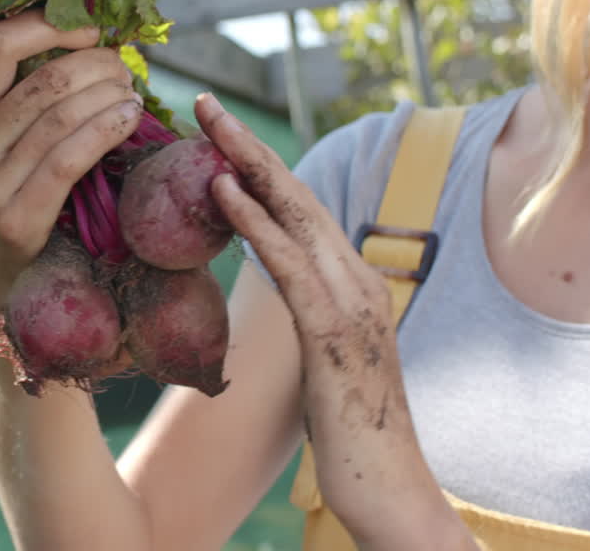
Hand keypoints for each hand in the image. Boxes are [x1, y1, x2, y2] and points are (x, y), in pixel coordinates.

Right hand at [0, 10, 142, 327]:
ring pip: (59, 115)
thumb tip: (95, 36)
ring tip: (133, 97)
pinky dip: (105, 130)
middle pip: (42, 80)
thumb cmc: (29, 197)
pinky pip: (66, 159)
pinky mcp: (12, 220)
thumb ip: (40, 96)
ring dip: (110, 97)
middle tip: (125, 71)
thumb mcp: (20, 142)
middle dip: (97, 65)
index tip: (90, 27)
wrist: (16, 284)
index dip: (47, 24)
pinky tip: (128, 120)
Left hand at [195, 93, 469, 547]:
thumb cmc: (346, 428)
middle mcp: (354, 278)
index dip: (255, 166)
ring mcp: (350, 301)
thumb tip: (269, 276)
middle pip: (296, 194)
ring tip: (207, 123)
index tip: (214, 133)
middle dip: (247, 145)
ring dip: (246, 163)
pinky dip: (255, 220)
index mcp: (349, 282)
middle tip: (203, 101)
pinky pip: (288, 263)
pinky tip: (222, 189)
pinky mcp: (334, 331)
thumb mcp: (321, 354)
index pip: (297, 209)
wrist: (386, 486)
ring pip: (294, 214)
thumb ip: (304, 308)